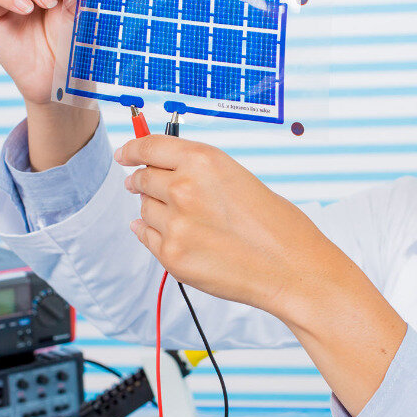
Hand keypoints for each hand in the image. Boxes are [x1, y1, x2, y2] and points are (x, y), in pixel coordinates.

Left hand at [114, 135, 333, 318]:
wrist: (292, 269)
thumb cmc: (277, 225)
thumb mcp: (238, 179)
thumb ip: (198, 173)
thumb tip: (162, 176)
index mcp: (203, 161)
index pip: (149, 147)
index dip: (131, 149)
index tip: (124, 154)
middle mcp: (184, 188)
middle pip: (142, 178)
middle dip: (142, 182)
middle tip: (145, 186)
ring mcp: (175, 224)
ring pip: (144, 210)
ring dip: (156, 211)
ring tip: (188, 222)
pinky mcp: (172, 256)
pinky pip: (148, 238)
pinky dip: (155, 235)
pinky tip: (177, 237)